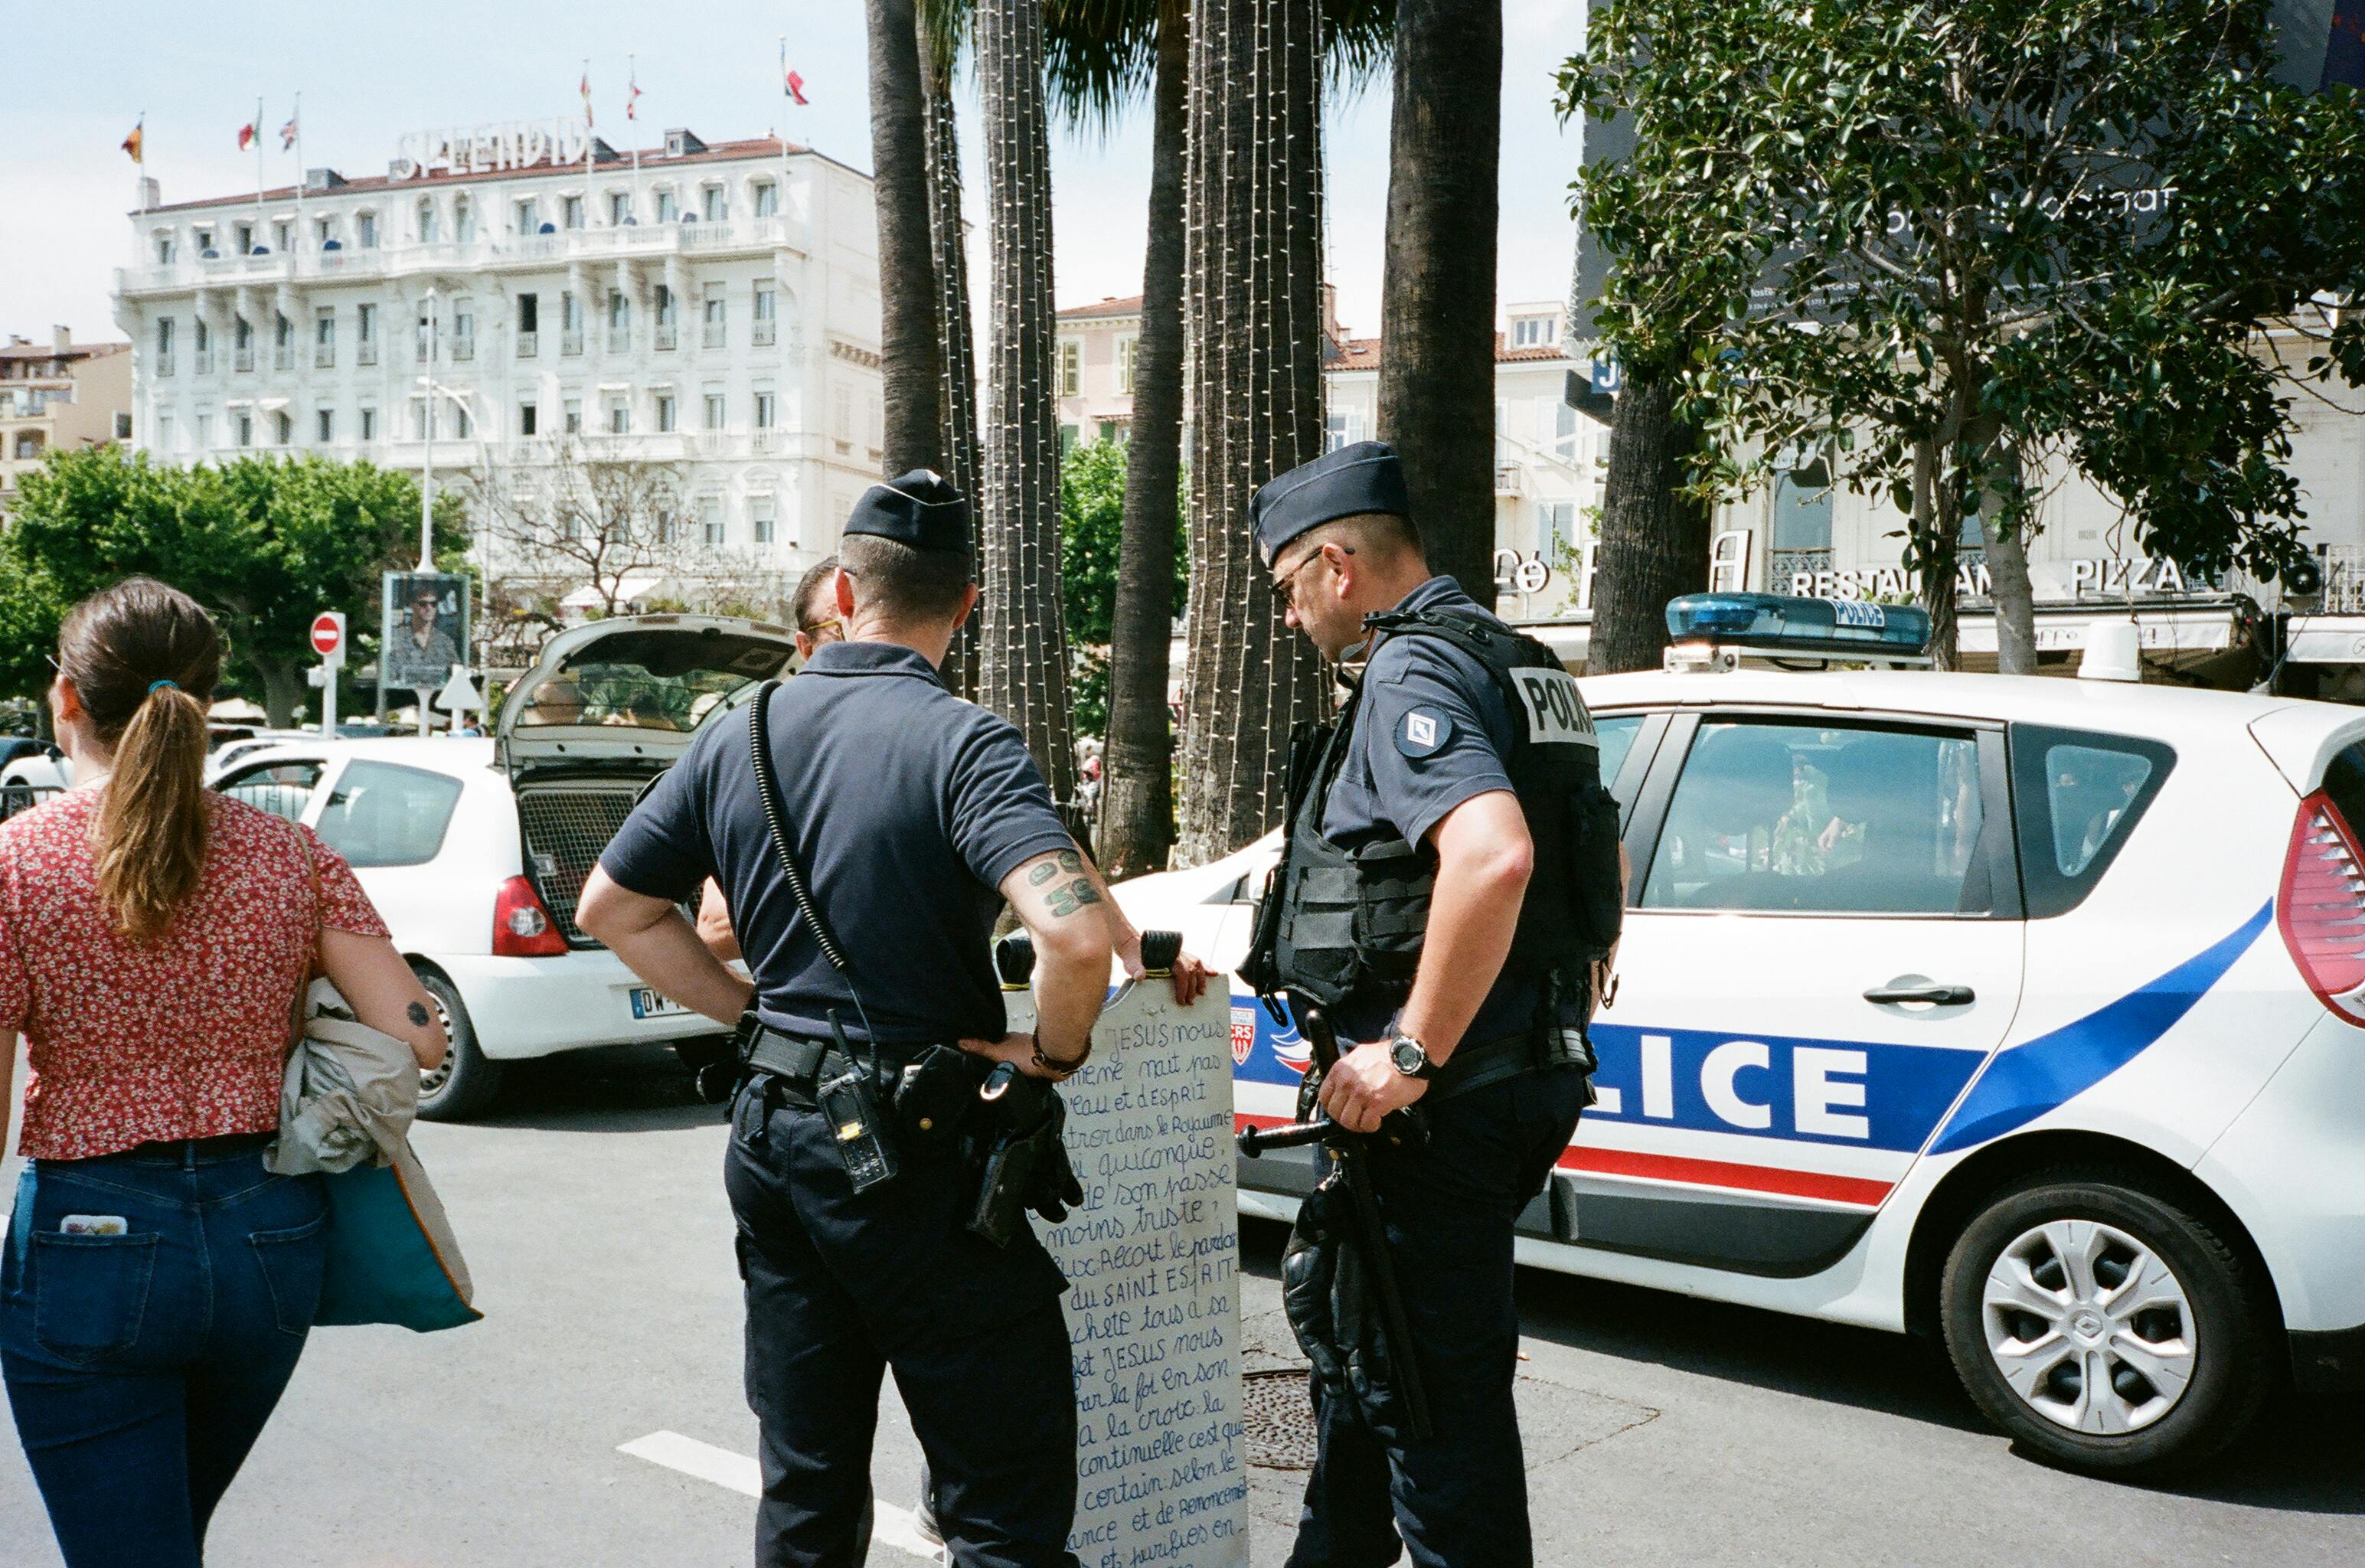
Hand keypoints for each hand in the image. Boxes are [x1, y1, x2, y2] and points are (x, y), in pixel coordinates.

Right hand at [959, 1031, 1079, 1080]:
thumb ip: (981, 1048)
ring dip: (1016, 1068)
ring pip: (1021, 1061)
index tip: (981, 1058)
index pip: (996, 1043)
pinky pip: (1032, 1070)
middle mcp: (1022, 1044)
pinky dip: (1027, 1074)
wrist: (1052, 1060)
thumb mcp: (998, 1052)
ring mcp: (1033, 1054)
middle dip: (1003, 1060)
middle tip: (993, 1072)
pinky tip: (1023, 1082)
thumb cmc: (1025, 1054)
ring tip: (1006, 1080)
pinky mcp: (1043, 1064)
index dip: (989, 1049)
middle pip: (1009, 1052)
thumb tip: (961, 1041)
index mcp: (1010, 1039)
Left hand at [1113, 925, 1212, 1006]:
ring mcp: (1180, 954)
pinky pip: (1196, 961)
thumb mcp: (1131, 963)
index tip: (1181, 1001)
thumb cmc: (1132, 956)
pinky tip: (1213, 974)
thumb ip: (1136, 969)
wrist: (1132, 944)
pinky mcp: (1180, 956)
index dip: (1183, 988)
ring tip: (1202, 992)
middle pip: (1191, 971)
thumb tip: (1140, 976)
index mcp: (1167, 957)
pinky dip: (1205, 968)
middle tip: (1191, 1002)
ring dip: (1201, 979)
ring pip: (1197, 965)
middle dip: (1192, 988)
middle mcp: (1177, 954)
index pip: (1182, 973)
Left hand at [1317, 1039, 1429, 1133]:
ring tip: (1367, 1121)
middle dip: (1345, 1118)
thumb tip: (1343, 1084)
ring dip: (1358, 1125)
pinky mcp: (1377, 1103)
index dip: (1332, 1107)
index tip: (1340, 1110)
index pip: (1324, 1096)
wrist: (1410, 1055)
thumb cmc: (1389, 1055)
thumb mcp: (1360, 1056)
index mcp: (1341, 1070)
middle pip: (1335, 1112)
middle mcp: (1347, 1082)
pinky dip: (1371, 1126)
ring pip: (1348, 1121)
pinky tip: (1378, 1120)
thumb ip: (1349, 1071)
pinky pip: (1366, 1124)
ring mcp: (1361, 1093)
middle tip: (1356, 1118)